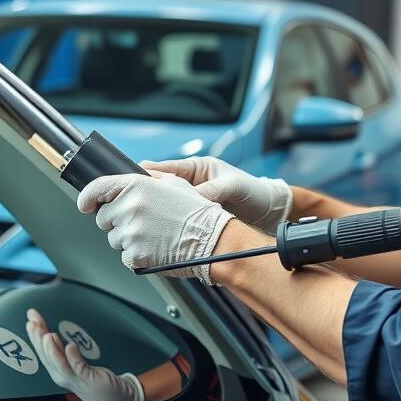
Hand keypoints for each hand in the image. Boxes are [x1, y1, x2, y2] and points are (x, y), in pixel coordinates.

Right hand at [25, 308, 143, 400]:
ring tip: (47, 335)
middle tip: (32, 323)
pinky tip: (70, 346)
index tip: (31, 317)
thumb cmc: (93, 380)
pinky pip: (78, 368)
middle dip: (38, 339)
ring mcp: (74, 378)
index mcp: (57, 369)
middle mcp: (62, 375)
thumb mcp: (73, 362)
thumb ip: (62, 351)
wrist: (113, 397)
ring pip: (59, 364)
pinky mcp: (88, 379)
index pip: (42, 349)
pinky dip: (73, 357)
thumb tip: (49, 335)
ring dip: (51, 349)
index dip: (35, 333)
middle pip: (46, 356)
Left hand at [78, 169, 234, 283]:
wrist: (213, 240)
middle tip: (143, 222)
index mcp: (136, 186)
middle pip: (104, 218)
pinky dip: (137, 256)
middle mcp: (129, 207)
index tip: (85, 204)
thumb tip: (127, 179)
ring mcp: (130, 233)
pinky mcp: (134, 255)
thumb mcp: (173, 183)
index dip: (87, 197)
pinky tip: (156, 249)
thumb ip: (146, 179)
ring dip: (129, 239)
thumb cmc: (197, 212)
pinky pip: (125, 257)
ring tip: (155, 235)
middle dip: (117, 221)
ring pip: (114, 239)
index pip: (96, 188)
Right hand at [142, 157, 291, 234]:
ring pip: (165, 205)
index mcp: (198, 169)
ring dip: (155, 211)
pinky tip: (159, 231)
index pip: (165, 168)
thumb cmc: (255, 193)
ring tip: (143, 219)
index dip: (146, 175)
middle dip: (145, 195)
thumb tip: (192, 198)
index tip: (131, 182)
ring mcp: (192, 201)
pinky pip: (175, 219)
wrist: (270, 212)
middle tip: (131, 205)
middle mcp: (192, 184)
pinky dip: (167, 224)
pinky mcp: (195, 217)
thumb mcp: (234, 187)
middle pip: (159, 187)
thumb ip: (212, 190)